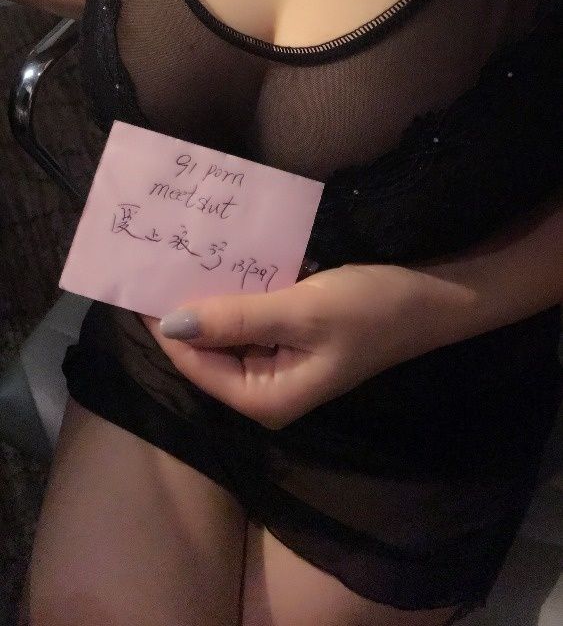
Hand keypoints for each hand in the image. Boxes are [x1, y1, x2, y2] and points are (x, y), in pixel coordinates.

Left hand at [140, 263, 462, 429]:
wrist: (434, 299)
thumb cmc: (372, 308)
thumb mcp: (302, 311)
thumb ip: (236, 317)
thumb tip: (170, 323)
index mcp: (264, 398)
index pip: (194, 363)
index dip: (164, 322)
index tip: (138, 278)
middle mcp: (264, 389)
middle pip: (206, 349)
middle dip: (186, 306)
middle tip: (158, 256)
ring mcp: (278, 364)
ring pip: (226, 330)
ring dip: (210, 294)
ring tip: (181, 251)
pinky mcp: (290, 340)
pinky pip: (249, 318)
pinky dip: (237, 291)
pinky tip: (223, 258)